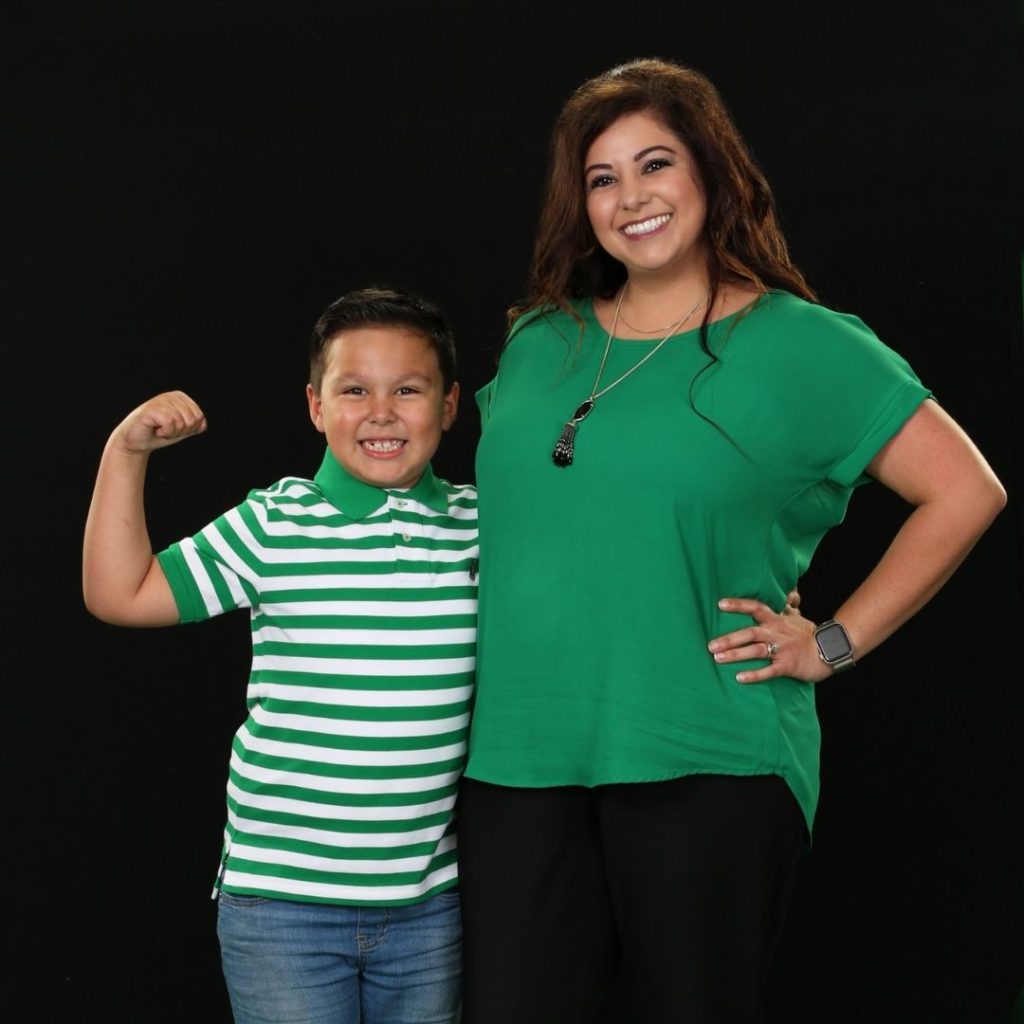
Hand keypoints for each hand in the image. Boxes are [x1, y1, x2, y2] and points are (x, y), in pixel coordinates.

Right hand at [112, 391, 206, 453]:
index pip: (199, 417)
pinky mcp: (151, 409)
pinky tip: (155, 429)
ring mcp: (160, 400)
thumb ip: (195, 425)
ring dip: (171, 433)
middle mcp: (171, 395)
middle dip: (180, 431)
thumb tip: (202, 424)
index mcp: (180, 397)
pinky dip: (164, 432)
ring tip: (160, 429)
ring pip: (181, 422)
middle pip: (192, 420)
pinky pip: (170, 423)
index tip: (175, 429)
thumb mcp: (182, 430)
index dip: (189, 430)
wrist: (136, 442)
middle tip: (166, 430)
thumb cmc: (159, 434)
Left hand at [708, 595, 830, 683]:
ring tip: (717, 659)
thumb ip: (788, 604)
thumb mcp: (797, 616)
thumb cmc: (808, 634)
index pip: (756, 607)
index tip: (720, 604)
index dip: (738, 605)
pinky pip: (769, 671)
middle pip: (750, 633)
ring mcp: (782, 650)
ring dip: (736, 655)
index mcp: (776, 620)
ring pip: (756, 651)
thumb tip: (789, 591)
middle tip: (710, 645)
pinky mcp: (787, 666)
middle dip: (730, 639)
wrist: (829, 651)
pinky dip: (755, 675)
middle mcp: (776, 633)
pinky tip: (739, 678)